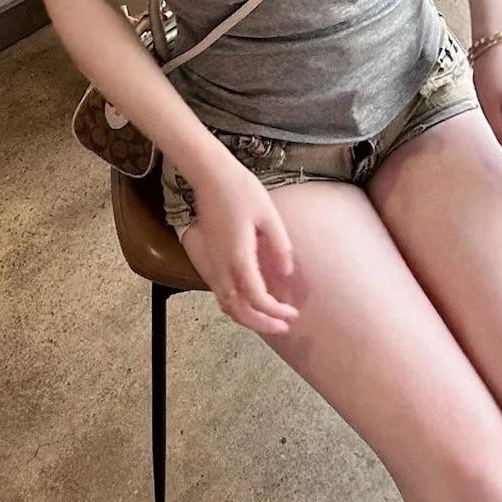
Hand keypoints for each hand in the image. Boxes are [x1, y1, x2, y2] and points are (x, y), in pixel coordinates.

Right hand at [190, 148, 299, 336]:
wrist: (209, 174)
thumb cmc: (241, 190)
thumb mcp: (268, 215)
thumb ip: (279, 246)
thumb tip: (287, 274)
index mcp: (238, 258)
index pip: (257, 298)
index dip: (276, 311)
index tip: (293, 313)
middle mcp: (221, 267)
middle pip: (238, 310)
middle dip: (261, 323)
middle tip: (283, 327)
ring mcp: (211, 264)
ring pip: (226, 304)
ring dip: (246, 318)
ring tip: (268, 320)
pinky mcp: (208, 258)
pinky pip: (219, 293)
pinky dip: (234, 306)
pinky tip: (248, 302)